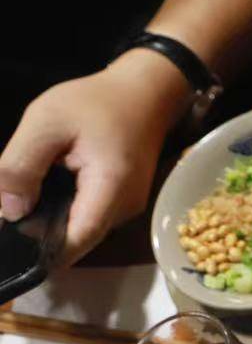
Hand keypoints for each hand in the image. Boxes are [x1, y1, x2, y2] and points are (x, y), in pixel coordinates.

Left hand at [0, 49, 191, 263]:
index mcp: (110, 189)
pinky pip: (90, 216)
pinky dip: (66, 212)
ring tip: (22, 204)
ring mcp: (128, 207)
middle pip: (78, 239)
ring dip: (53, 224)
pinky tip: (47, 193)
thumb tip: (7, 211)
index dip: (42, 252)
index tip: (10, 248)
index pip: (76, 240)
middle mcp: (125, 209)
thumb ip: (21, 165)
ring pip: (83, 230)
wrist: (146, 92)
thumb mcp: (46, 122)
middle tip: (7, 221)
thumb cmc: (96, 101)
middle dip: (42, 238)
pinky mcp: (125, 201)